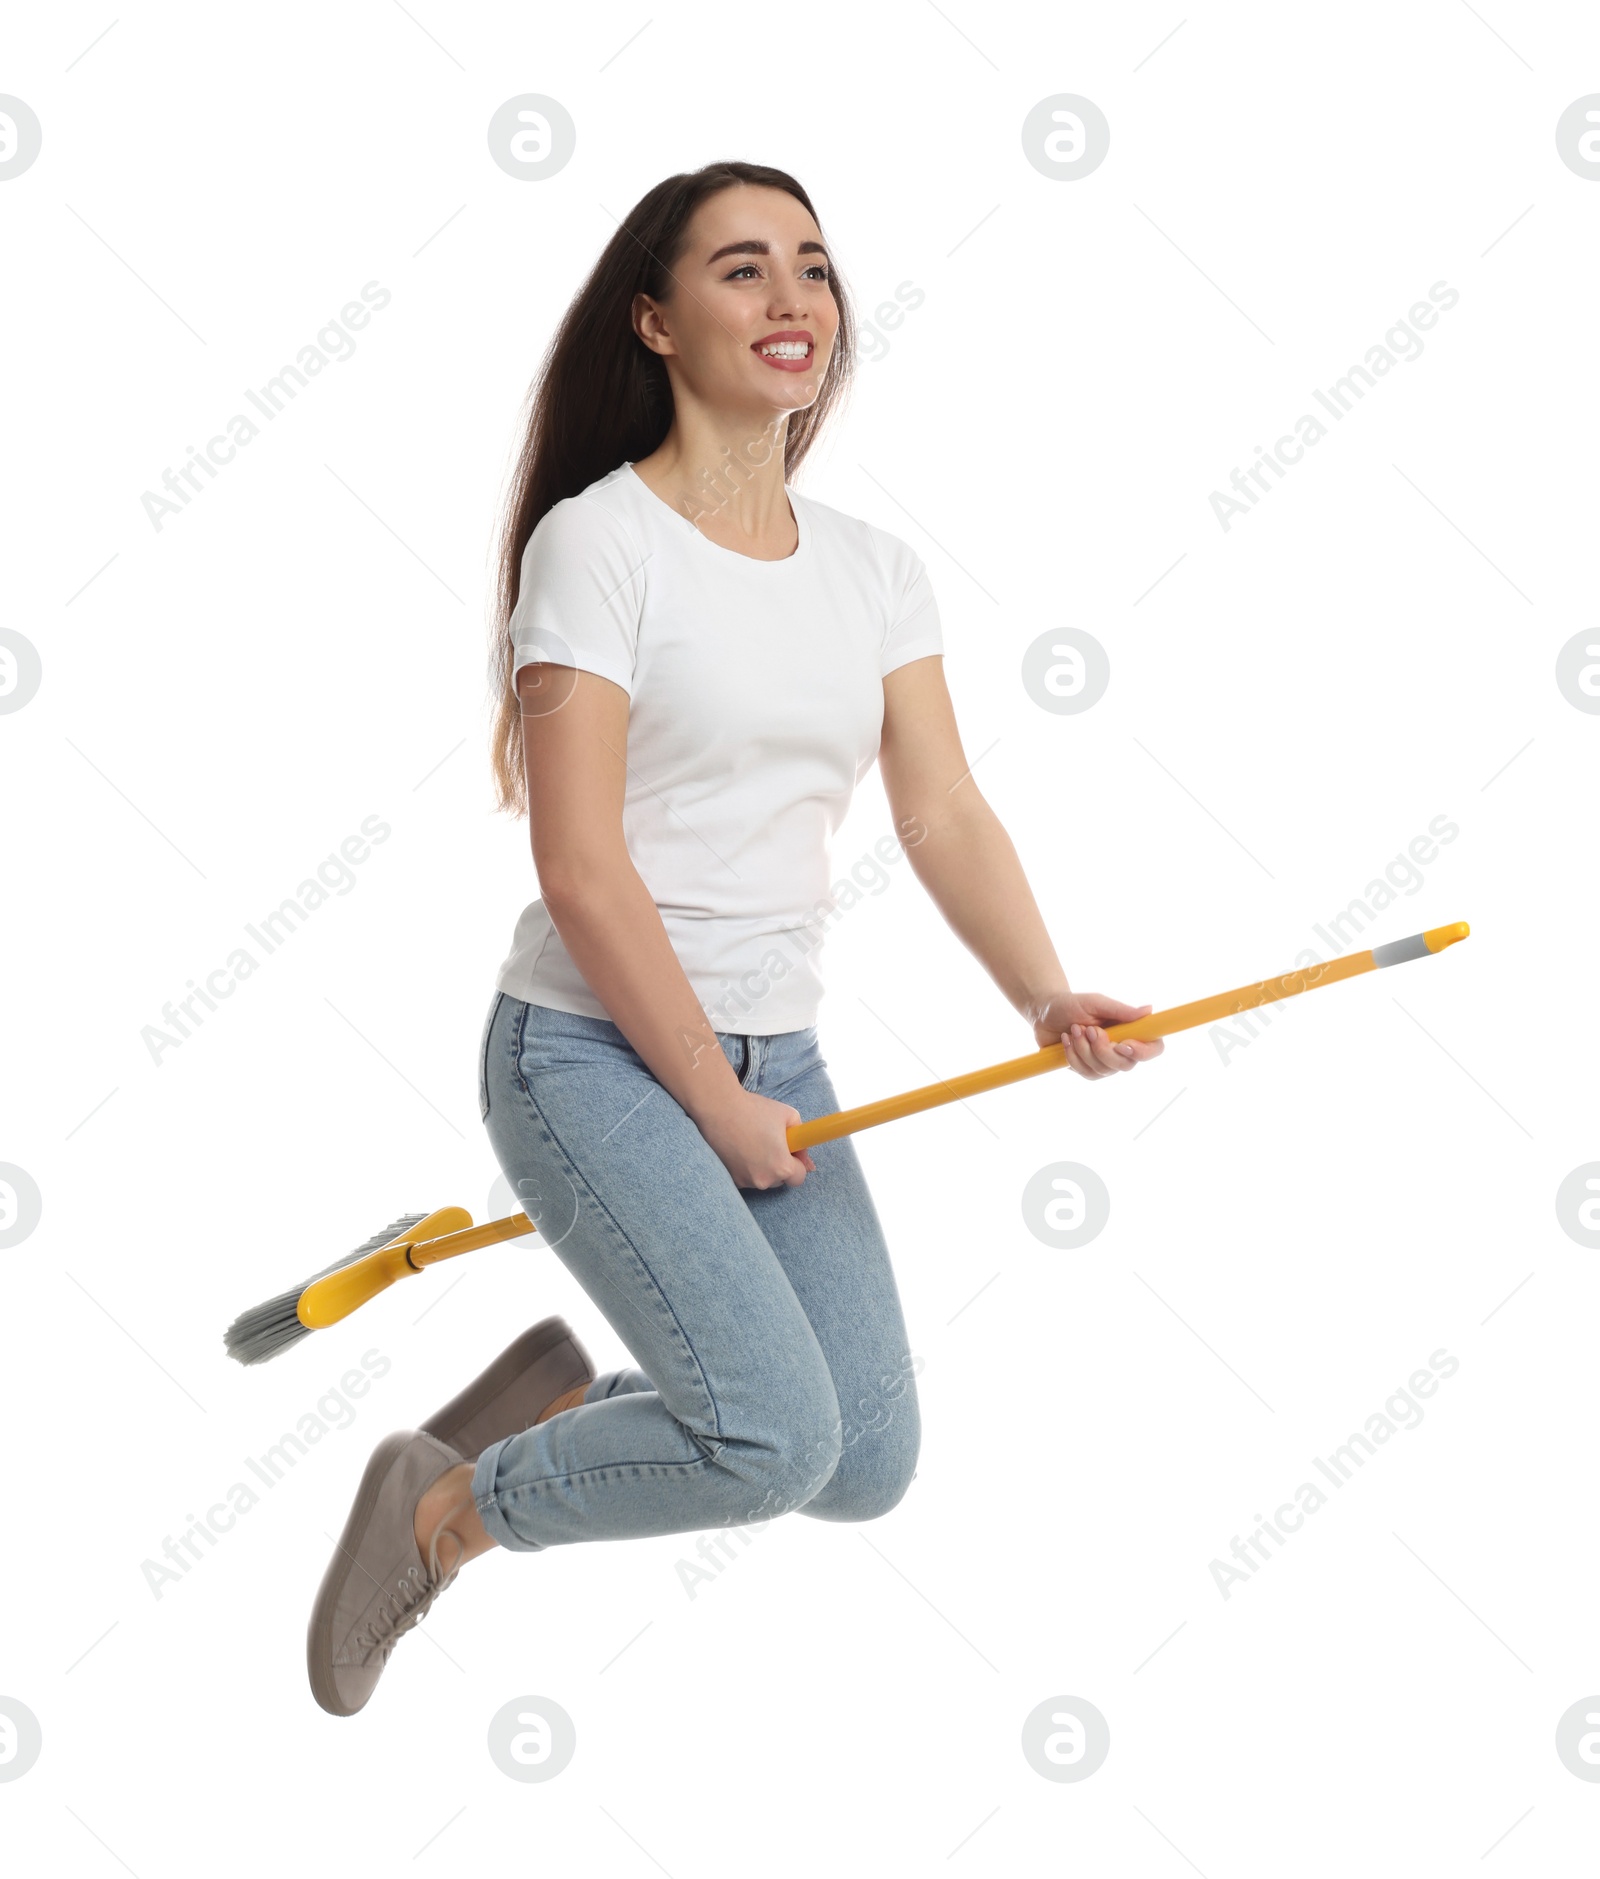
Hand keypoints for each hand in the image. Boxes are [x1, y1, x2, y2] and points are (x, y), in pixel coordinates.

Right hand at [694, 1087, 817, 1189]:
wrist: (719, 1108)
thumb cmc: (754, 1110)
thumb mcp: (789, 1115)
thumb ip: (802, 1136)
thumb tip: (803, 1154)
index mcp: (782, 1167)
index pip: (799, 1178)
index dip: (798, 1163)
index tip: (791, 1151)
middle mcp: (764, 1180)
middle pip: (780, 1180)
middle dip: (780, 1165)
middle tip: (771, 1143)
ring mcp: (745, 1182)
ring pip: (762, 1179)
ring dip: (762, 1167)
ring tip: (753, 1142)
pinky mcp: (730, 1178)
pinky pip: (746, 1176)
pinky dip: (746, 1166)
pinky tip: (741, 1148)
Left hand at [1030, 990, 1164, 1079]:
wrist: (1045, 1014)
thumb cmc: (1072, 1004)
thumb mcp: (1095, 1002)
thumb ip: (1121, 1010)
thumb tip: (1149, 1010)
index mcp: (1130, 1031)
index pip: (1153, 1048)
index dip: (1143, 1052)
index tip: (1123, 1044)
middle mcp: (1121, 1050)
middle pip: (1126, 1065)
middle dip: (1103, 1049)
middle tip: (1088, 1029)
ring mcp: (1104, 1063)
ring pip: (1102, 1069)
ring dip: (1083, 1048)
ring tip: (1074, 1029)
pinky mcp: (1086, 1070)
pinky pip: (1084, 1072)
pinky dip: (1072, 1055)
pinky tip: (1066, 1040)